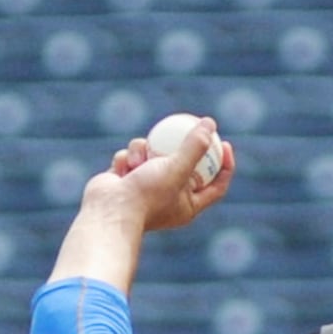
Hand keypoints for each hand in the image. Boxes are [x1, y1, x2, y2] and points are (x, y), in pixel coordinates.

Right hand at [87, 116, 235, 232]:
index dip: (224, 164)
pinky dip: (127, 159)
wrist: (108, 210)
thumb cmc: (146, 195)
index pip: (216, 184)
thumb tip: (210, 123)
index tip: (224, 143)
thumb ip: (195, 147)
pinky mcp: (127, 178)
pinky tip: (121, 168)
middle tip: (188, 125)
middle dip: (181, 146)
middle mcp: (170, 197)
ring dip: (144, 151)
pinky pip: (132, 157)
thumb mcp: (177, 168)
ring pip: (153, 153)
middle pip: (184, 164)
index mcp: (189, 204)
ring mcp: (147, 187)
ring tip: (139, 160)